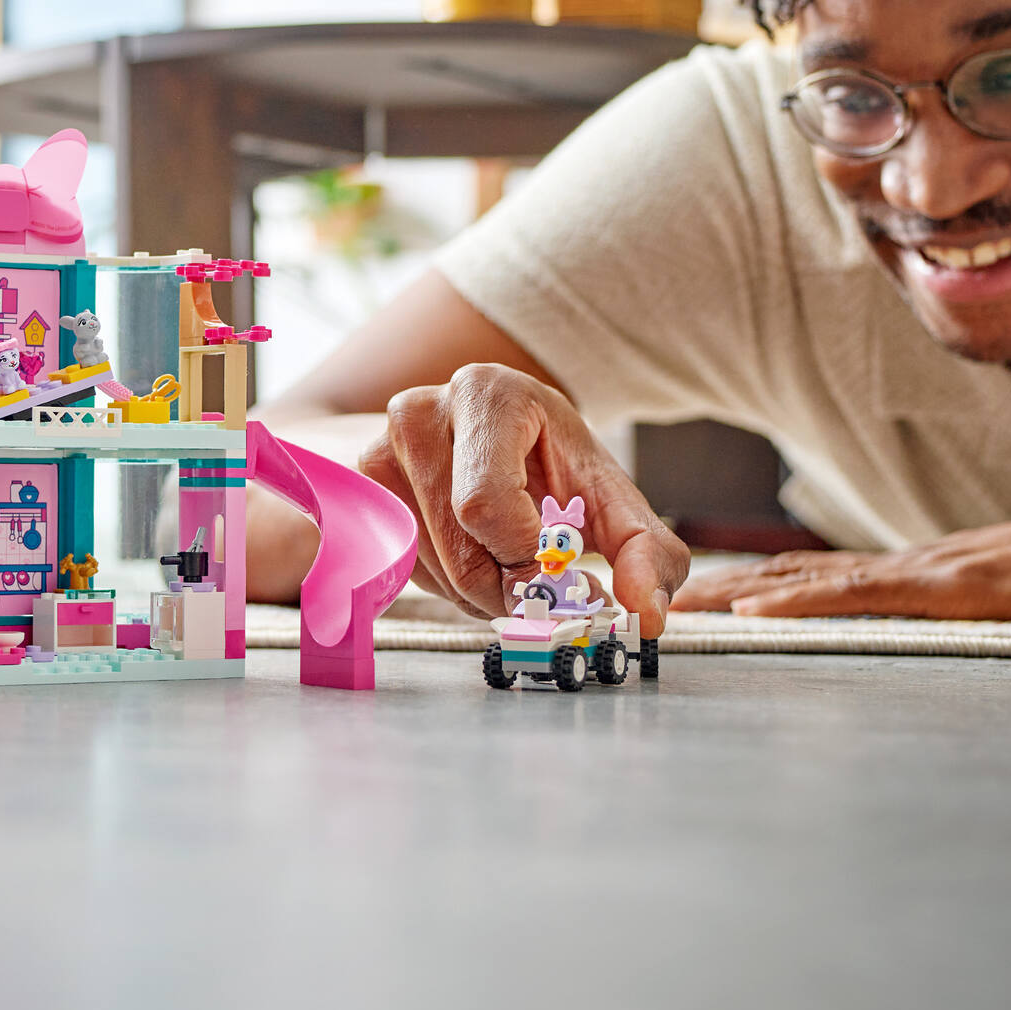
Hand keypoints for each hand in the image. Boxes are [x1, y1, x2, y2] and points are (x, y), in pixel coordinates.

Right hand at [356, 364, 688, 632]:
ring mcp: (380, 449)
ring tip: (514, 565)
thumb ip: (647, 552)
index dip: (528, 559)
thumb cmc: (555, 463)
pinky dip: (450, 586)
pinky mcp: (363, 490)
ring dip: (484, 593)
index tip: (565, 575)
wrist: (502, 435)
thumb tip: (646, 615)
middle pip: (459, 547)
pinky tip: (477, 558)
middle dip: (513, 589)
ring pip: (433, 568)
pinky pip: (408, 568)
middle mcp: (418, 412)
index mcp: (485, 394)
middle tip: (547, 591)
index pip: (485, 505)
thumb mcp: (612, 498)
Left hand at [672, 510, 1010, 620]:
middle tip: (657, 602)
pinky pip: (865, 595)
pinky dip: (804, 600)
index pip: (817, 577)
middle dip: (724, 590)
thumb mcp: (999, 606)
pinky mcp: (956, 588)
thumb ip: (947, 614)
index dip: (753, 584)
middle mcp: (910, 568)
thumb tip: (910, 634)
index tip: (699, 601)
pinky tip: (756, 611)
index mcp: (916, 576)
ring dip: (740, 593)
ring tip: (682, 607)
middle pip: (795, 573)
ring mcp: (929, 574)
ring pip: (813, 579)